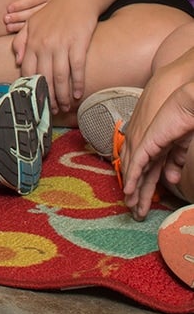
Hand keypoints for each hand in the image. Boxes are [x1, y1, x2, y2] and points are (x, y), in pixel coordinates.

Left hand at [3, 0, 59, 33]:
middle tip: (6, 19)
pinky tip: (16, 33)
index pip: (33, 0)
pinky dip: (27, 32)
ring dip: (20, 26)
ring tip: (8, 27)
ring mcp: (53, 17)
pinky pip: (39, 30)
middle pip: (33, 13)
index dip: (20, 4)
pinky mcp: (52, 25)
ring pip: (36, 23)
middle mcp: (52, 6)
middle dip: (18, 16)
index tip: (8, 8)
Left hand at [9, 0, 99, 110]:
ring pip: (60, 76)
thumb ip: (22, 40)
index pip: (28, 69)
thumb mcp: (32, 22)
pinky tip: (79, 93)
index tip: (34, 99)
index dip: (31, 87)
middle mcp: (44, 44)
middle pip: (44, 76)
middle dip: (47, 96)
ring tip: (65, 105)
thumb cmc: (54, 11)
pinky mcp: (78, 43)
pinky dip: (78, 83)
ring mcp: (61, 44)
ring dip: (63, 94)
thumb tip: (17, 61)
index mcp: (32, 40)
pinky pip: (77, 68)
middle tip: (51, 110)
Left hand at [121, 49, 193, 218]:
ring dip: (134, 192)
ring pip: (133, 172)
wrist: (182, 100)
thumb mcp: (178, 143)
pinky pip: (136, 164)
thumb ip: (173, 159)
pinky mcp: (145, 142)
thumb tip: (172, 177)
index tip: (140, 203)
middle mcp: (139, 143)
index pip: (142, 170)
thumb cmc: (182, 117)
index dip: (141, 187)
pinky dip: (132, 179)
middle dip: (136, 195)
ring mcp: (140, 142)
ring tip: (133, 209)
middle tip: (134, 213)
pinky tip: (129, 192)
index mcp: (148, 144)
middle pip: (136, 174)